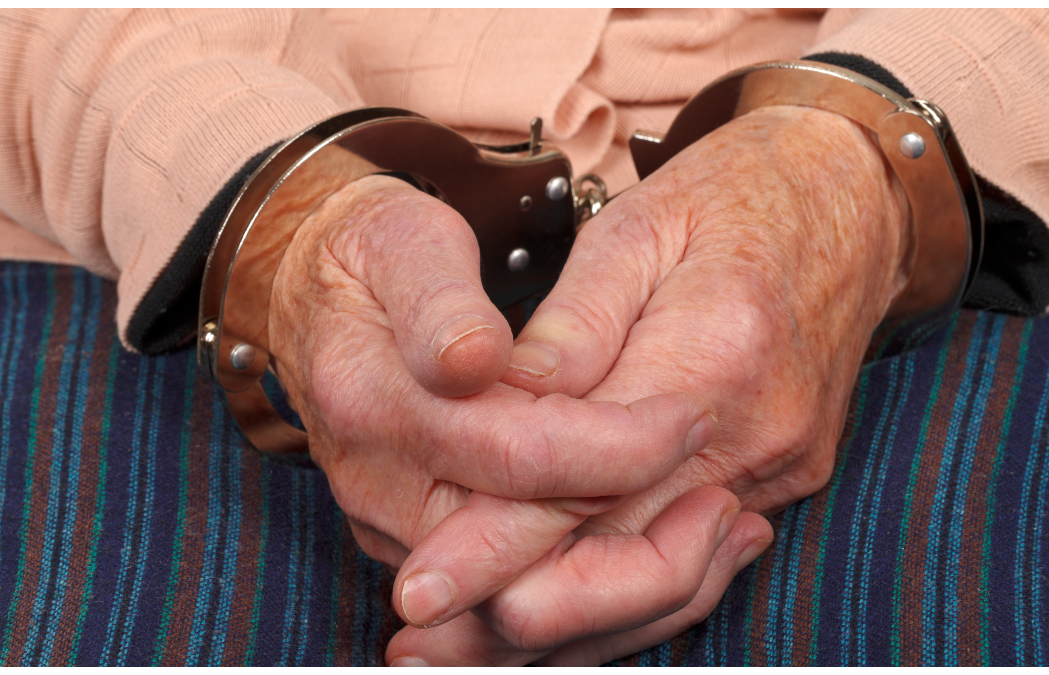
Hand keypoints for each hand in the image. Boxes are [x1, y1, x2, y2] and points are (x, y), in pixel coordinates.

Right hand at [266, 173, 717, 574]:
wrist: (317, 292)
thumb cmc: (376, 255)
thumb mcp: (405, 244)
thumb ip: (439, 302)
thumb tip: (473, 361)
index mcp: (373, 406)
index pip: (515, 456)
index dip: (614, 445)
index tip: (691, 417)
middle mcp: (381, 488)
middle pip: (525, 562)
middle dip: (639, 545)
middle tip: (731, 505)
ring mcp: (401, 527)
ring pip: (531, 598)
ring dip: (636, 580)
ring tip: (729, 532)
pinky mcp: (428, 541)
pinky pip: (524, 591)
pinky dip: (607, 586)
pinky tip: (682, 552)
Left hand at [387, 104, 912, 664]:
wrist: (852, 198)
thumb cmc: (734, 195)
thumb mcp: (639, 227)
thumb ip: (573, 326)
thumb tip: (500, 399)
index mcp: (714, 357)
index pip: (587, 480)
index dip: (495, 542)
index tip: (421, 584)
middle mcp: (756, 434)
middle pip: (624, 559)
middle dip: (516, 608)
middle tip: (422, 644)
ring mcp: (779, 466)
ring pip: (660, 581)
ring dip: (565, 620)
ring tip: (468, 648)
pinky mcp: (786, 477)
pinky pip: (695, 559)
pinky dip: (622, 595)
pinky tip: (555, 611)